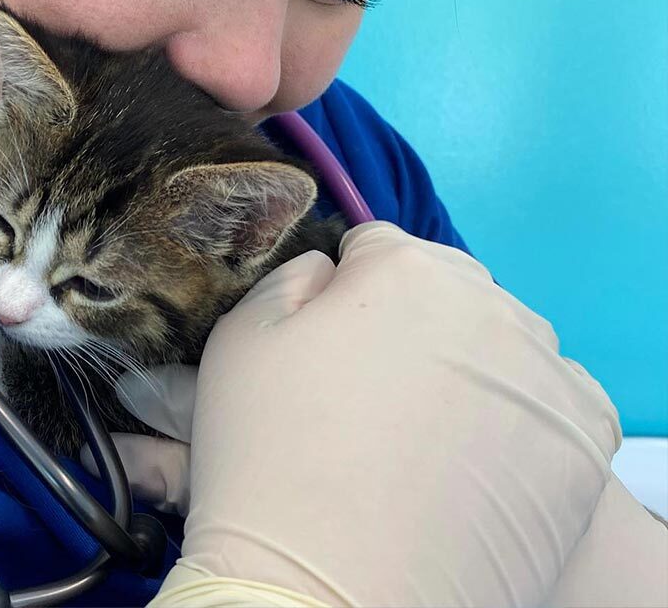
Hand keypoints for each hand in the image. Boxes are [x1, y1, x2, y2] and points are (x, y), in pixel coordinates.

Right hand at [88, 222, 621, 606]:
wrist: (326, 593)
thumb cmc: (270, 455)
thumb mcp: (241, 337)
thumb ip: (294, 277)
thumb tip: (335, 269)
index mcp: (402, 268)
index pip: (378, 248)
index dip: (344, 294)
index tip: (330, 347)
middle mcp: (487, 303)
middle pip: (447, 290)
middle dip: (413, 322)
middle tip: (375, 396)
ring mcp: (542, 372)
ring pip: (502, 340)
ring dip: (471, 363)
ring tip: (428, 434)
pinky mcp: (581, 439)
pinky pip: (555, 397)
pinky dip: (525, 414)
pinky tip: (482, 456)